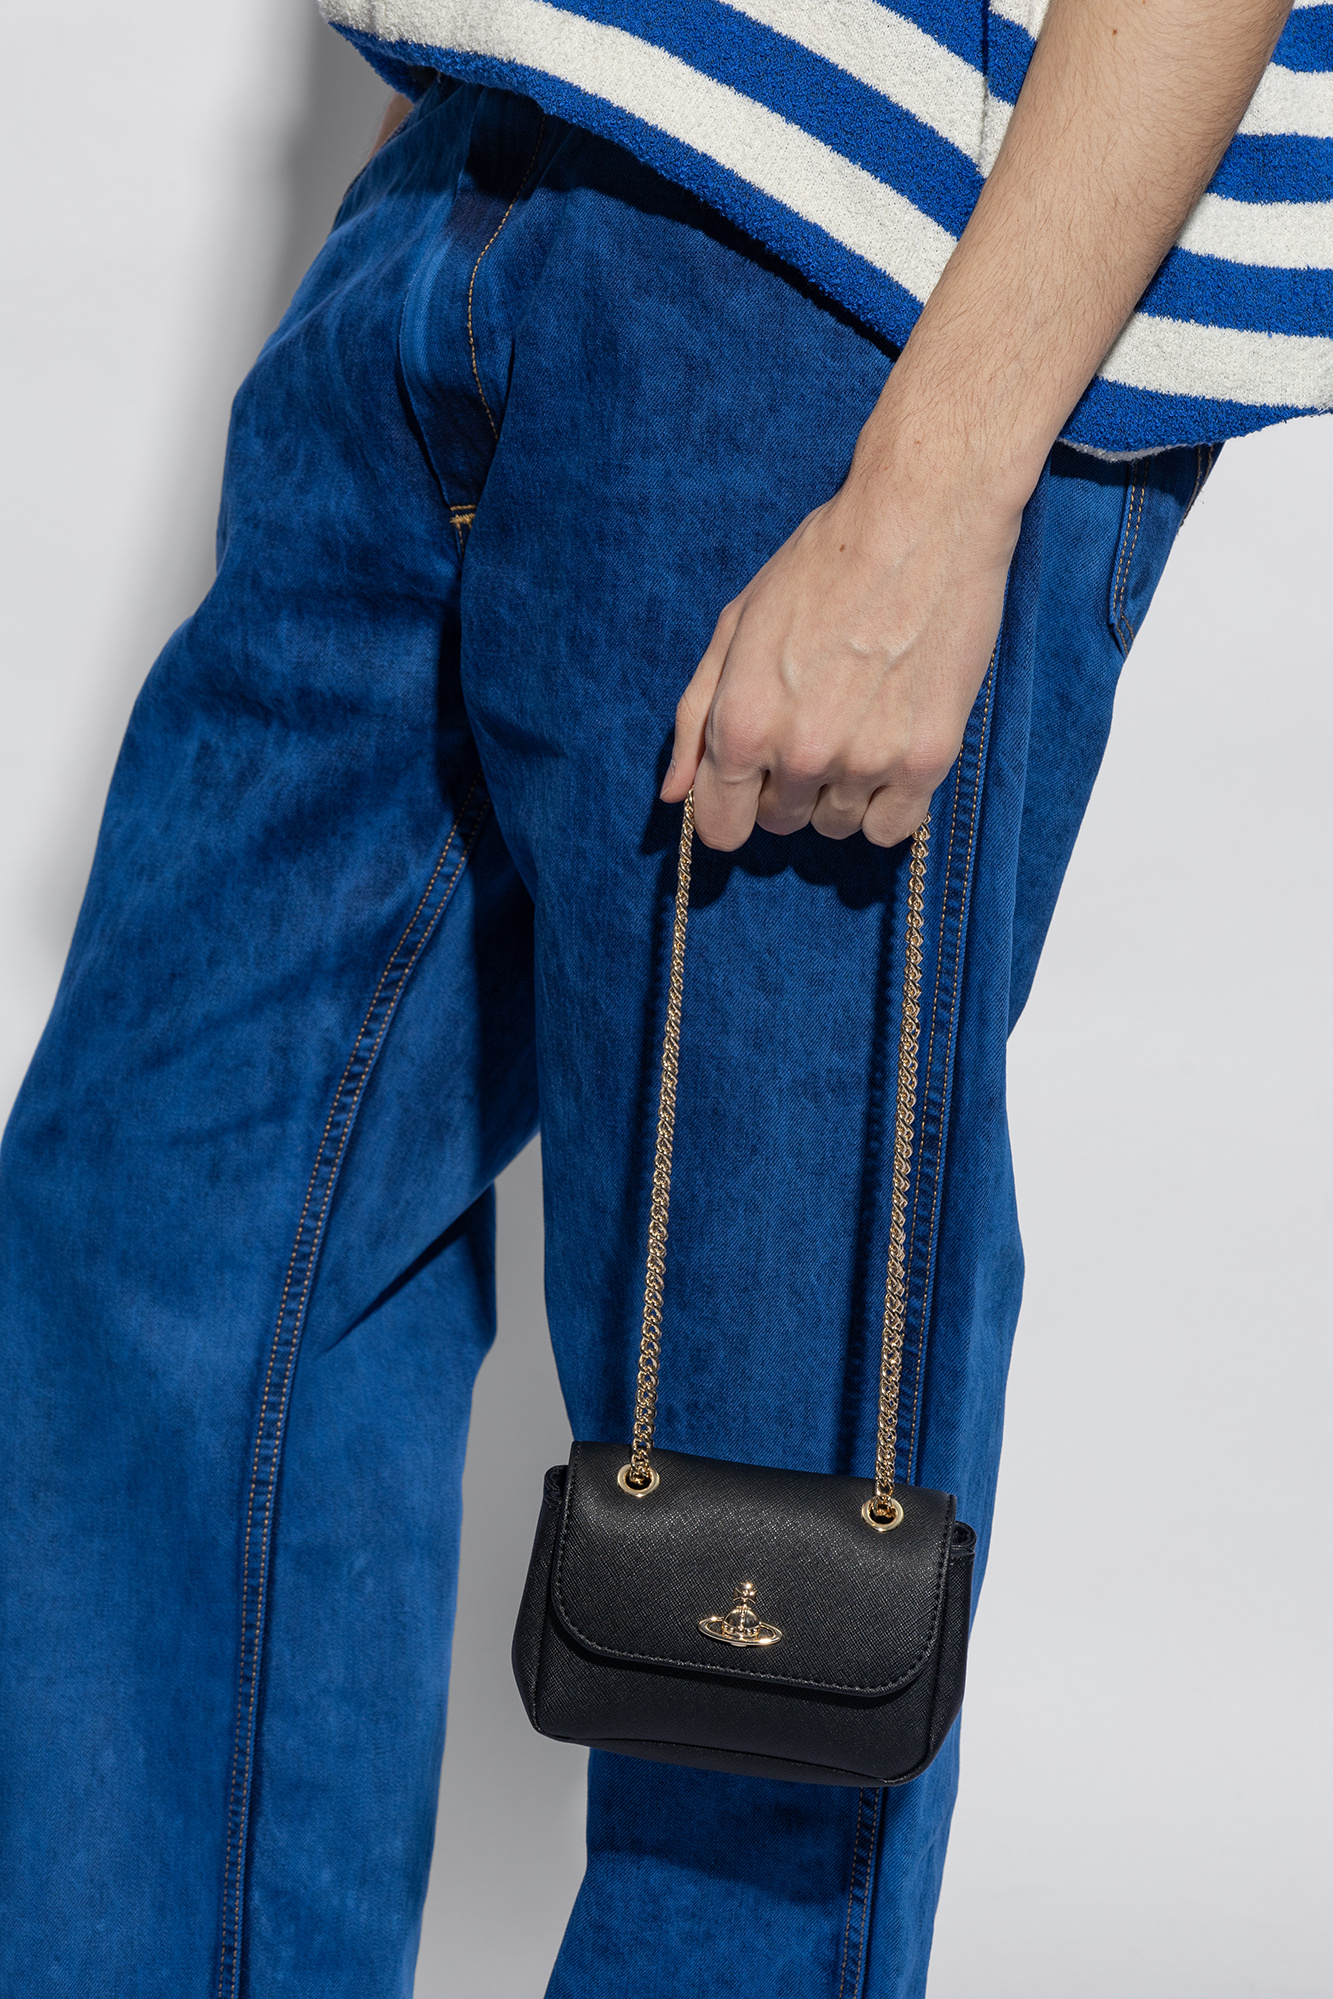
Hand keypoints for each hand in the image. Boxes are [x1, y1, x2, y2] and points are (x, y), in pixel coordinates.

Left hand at [661, 429, 1019, 850]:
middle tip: (814, 721)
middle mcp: (801, 753)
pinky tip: (889, 753)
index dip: (731, 807)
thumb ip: (696, 717)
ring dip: (839, 792)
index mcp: (743, 723)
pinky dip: (887, 805)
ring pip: (837, 827)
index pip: (721, 828)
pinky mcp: (927, 759)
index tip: (751, 784)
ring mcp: (867, 761)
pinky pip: (893, 829)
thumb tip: (674, 795)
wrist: (921, 521)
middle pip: (781, 823)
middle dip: (787, 786)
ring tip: (856, 724)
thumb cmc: (820, 565)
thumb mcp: (735, 627)